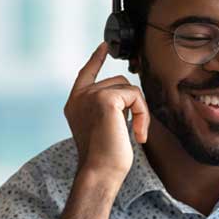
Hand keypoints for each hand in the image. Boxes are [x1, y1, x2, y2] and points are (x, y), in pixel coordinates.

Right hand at [64, 42, 149, 180]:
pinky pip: (135, 96)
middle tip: (136, 132)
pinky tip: (138, 135)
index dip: (96, 59)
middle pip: (118, 82)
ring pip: (129, 88)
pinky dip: (143, 114)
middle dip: (133, 105)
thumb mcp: (105, 127)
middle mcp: (79, 97)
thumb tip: (128, 96)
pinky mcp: (105, 98)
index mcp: (75, 104)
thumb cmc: (106, 159)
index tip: (104, 46)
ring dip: (140, 111)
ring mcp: (90, 96)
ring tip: (137, 133)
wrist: (101, 172)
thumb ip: (110, 108)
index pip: (86, 74)